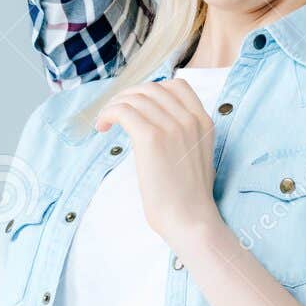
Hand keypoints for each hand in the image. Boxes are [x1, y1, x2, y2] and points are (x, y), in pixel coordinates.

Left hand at [94, 79, 222, 246]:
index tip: (136, 105)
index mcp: (203, 122)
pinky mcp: (151, 138)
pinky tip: (102, 127)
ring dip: (114, 105)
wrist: (189, 219)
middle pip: (151, 89)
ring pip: (134, 98)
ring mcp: (172, 126)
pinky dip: (108, 114)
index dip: (151, 91)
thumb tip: (157, 123)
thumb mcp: (197, 156)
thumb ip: (185, 134)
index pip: (177, 86)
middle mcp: (189, 119)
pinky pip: (122, 111)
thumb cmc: (188, 197)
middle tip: (114, 114)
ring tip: (105, 121)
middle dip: (128, 96)